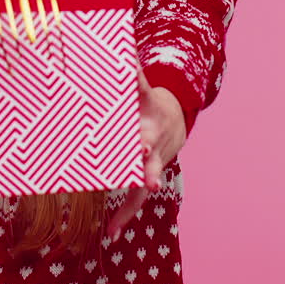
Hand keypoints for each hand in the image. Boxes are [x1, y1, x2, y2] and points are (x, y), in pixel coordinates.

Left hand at [104, 65, 186, 238]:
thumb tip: (123, 49)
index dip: (145, 141)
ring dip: (130, 208)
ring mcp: (152, 169)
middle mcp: (154, 152)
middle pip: (153, 165)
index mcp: (150, 129)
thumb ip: (134, 75)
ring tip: (115, 228)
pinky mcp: (145, 181)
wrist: (173, 121)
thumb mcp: (144, 90)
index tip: (141, 146)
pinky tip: (111, 234)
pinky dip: (123, 217)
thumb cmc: (148, 104)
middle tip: (148, 184)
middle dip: (149, 174)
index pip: (148, 135)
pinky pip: (135, 202)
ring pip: (143, 191)